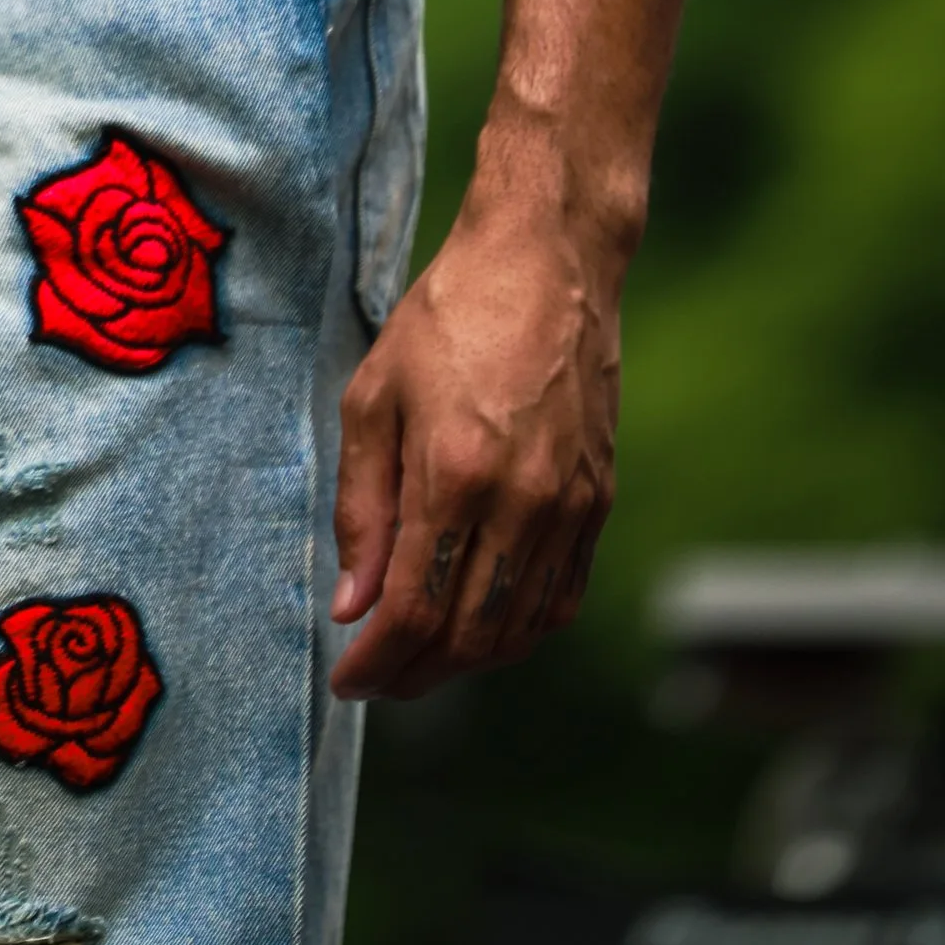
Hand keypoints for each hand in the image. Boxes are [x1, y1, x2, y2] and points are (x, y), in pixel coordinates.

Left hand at [328, 193, 620, 698]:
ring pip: (520, 629)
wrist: (545, 262)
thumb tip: (353, 603)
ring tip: (420, 660)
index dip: (377, 661)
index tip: (346, 682)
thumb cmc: (447, 317)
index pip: (414, 608)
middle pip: (468, 635)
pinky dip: (519, 631)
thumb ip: (361, 506)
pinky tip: (481, 626)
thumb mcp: (374, 395)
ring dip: (466, 661)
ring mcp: (570, 505)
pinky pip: (561, 597)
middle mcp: (522, 501)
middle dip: (415, 674)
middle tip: (376, 680)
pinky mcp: (598, 500)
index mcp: (455, 473)